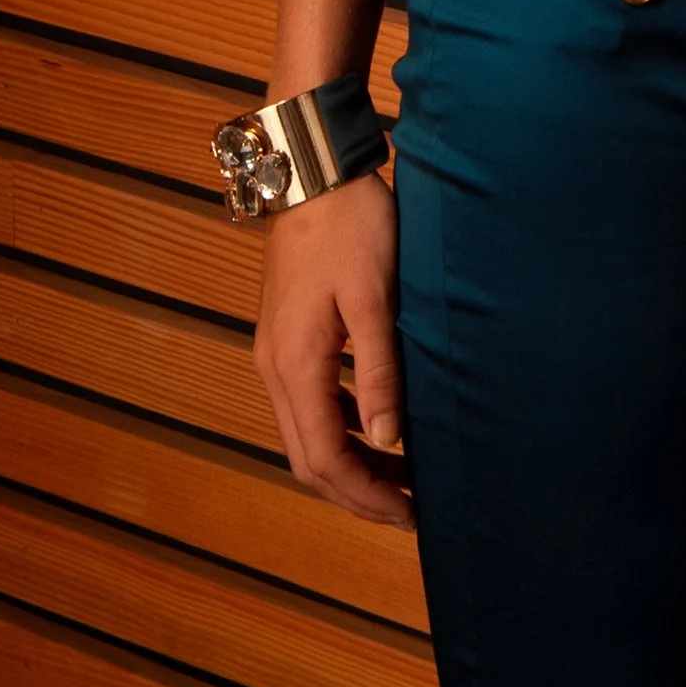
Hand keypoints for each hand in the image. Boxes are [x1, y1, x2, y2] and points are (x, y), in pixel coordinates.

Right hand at [253, 167, 412, 528]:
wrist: (314, 173)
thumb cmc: (350, 226)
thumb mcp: (374, 298)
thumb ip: (380, 371)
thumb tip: (390, 442)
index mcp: (295, 365)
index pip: (324, 459)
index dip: (365, 495)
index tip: (409, 513)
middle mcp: (275, 368)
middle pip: (309, 459)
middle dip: (357, 491)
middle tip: (409, 509)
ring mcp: (276, 353)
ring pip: (307, 434)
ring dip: (351, 463)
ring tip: (401, 478)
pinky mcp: (286, 337)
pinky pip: (310, 403)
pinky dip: (342, 428)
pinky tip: (377, 427)